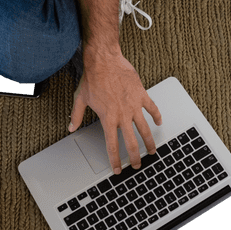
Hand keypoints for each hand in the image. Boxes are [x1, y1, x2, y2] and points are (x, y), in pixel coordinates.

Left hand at [68, 49, 161, 172]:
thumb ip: (77, 116)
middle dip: (135, 157)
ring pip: (145, 129)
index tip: (118, 169)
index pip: (112, 145)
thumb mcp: (80, 99)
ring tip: (152, 151)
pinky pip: (152, 108)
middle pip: (131, 142)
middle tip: (138, 165)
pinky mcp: (141, 95)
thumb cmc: (92, 78)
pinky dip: (157, 116)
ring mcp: (133, 105)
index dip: (115, 160)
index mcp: (108, 118)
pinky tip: (159, 122)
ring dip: (149, 142)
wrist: (104, 60)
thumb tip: (71, 127)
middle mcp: (122, 115)